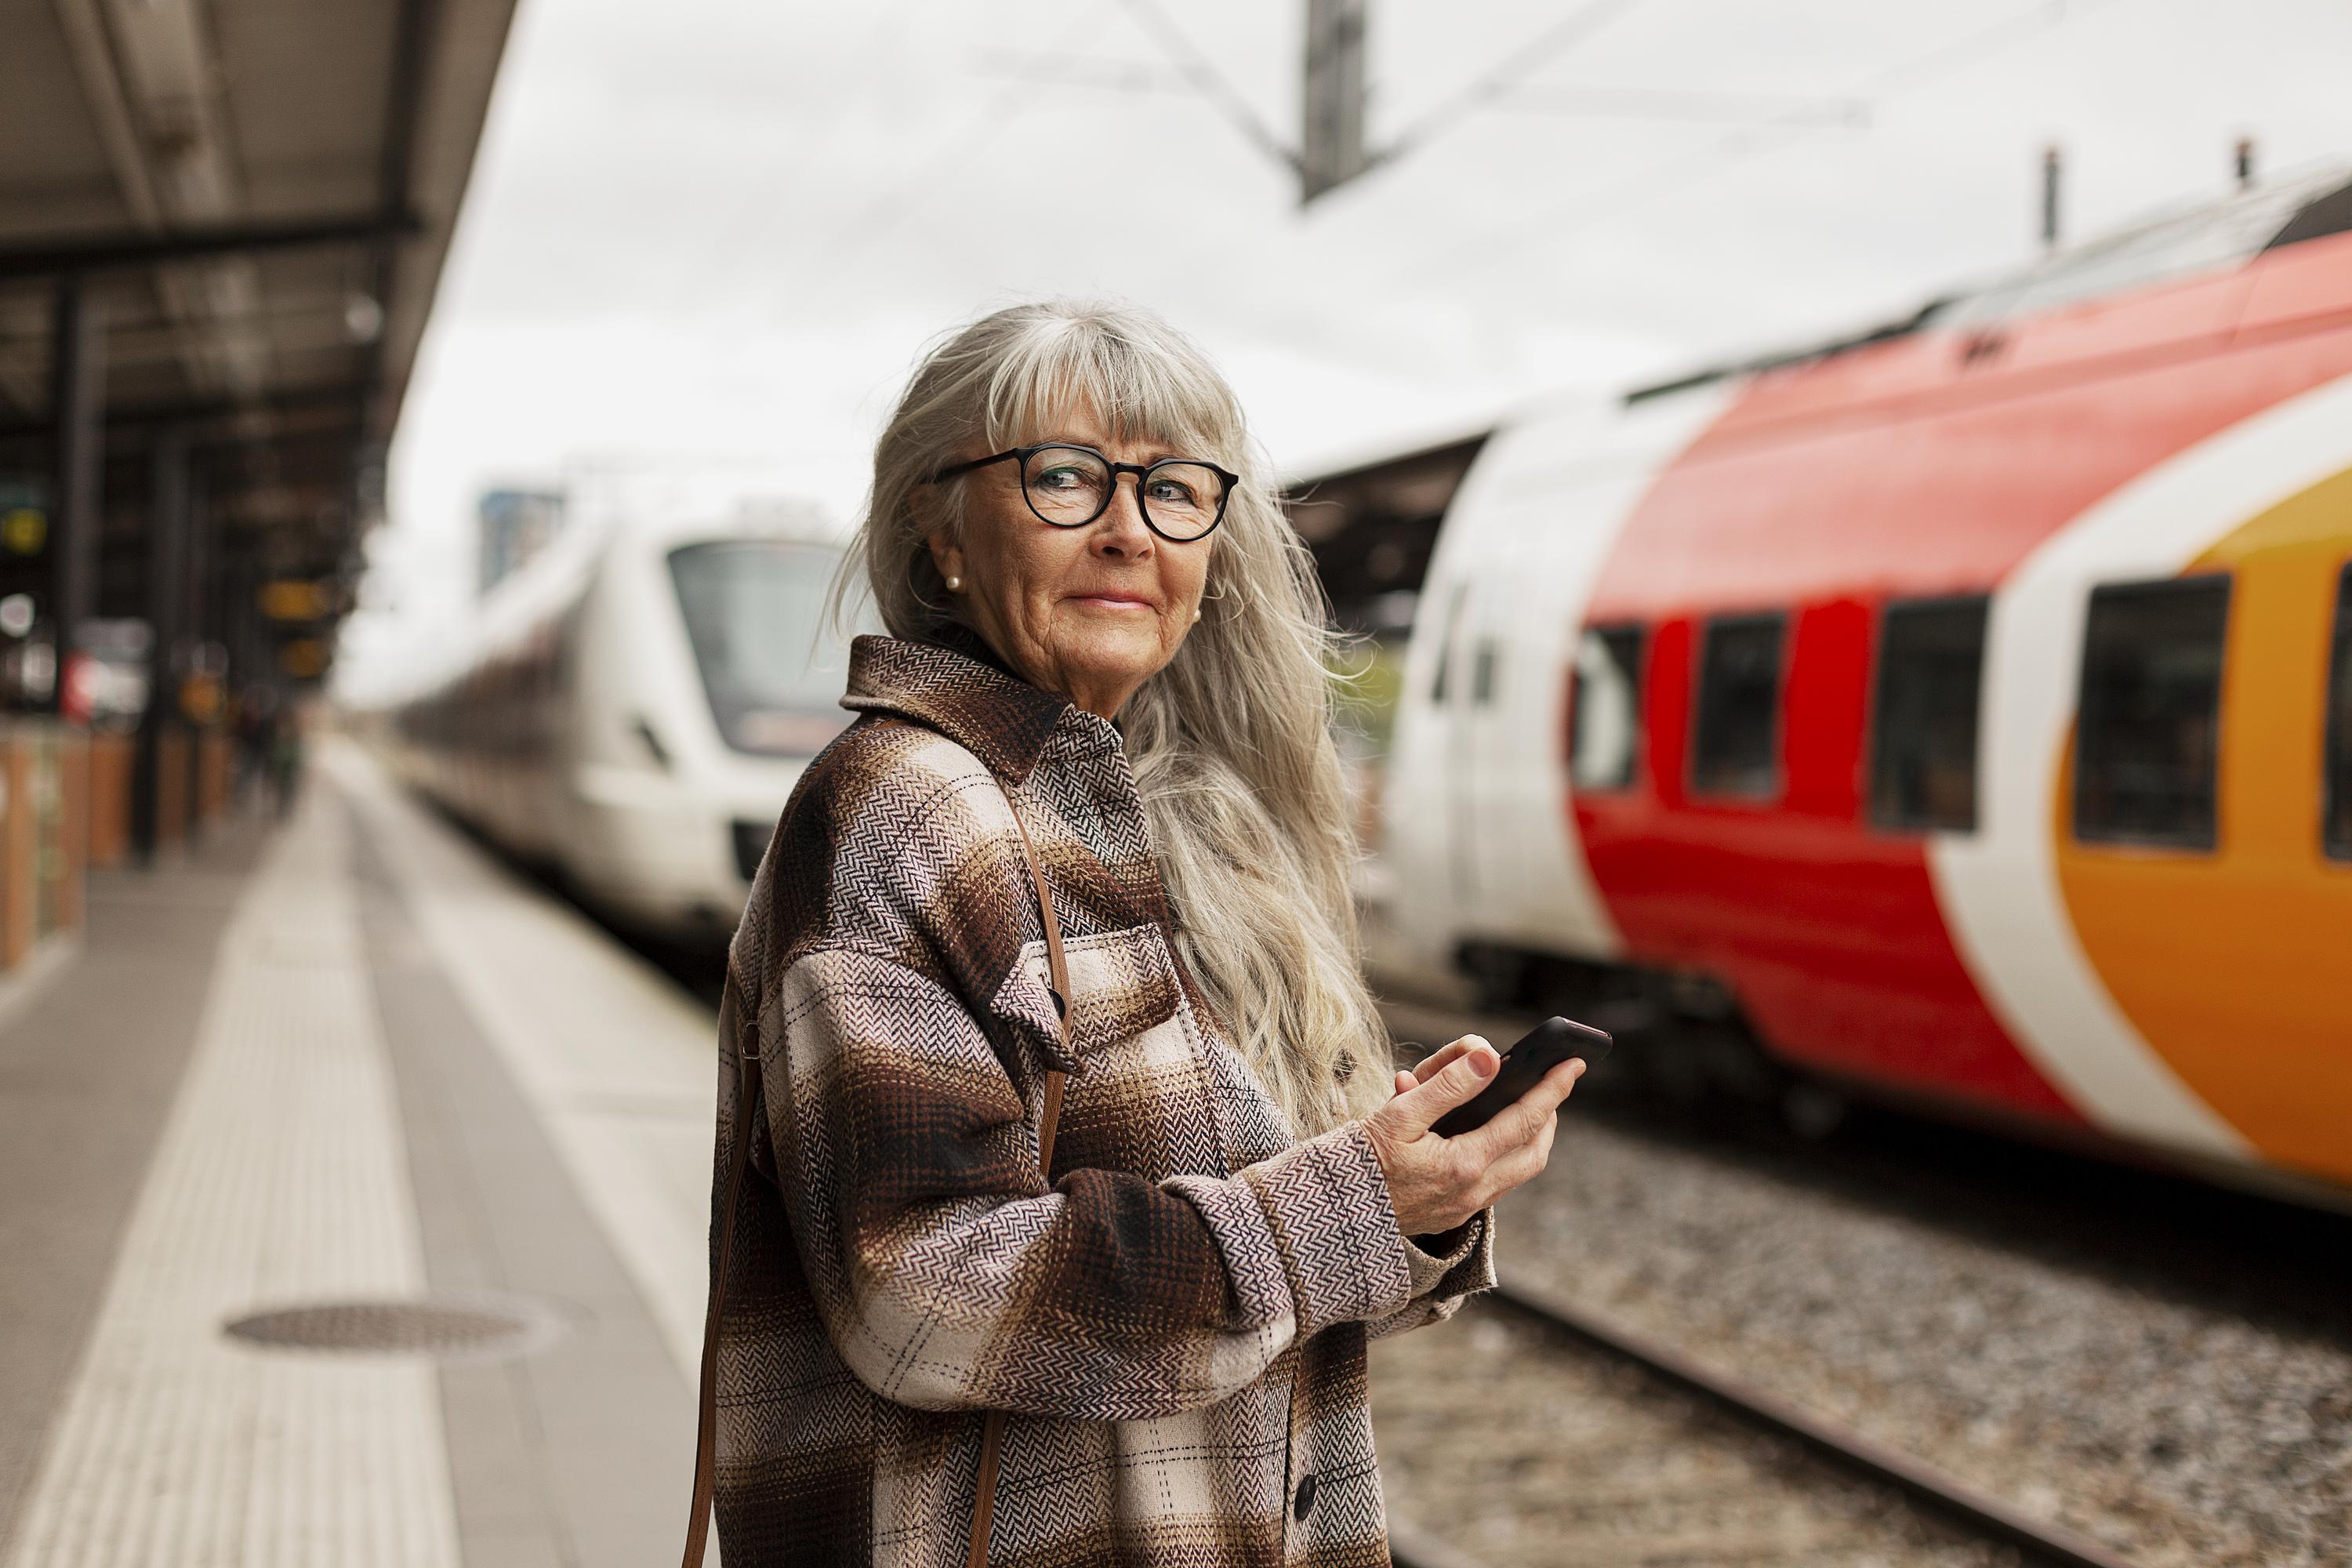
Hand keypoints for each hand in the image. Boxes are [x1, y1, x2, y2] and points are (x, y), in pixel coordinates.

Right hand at [1361, 1034, 1582, 1235]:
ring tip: (1526, 1110)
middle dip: (1550, 1118)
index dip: (1552, 1090)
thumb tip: (1489, 1058)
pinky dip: (1506, 1156)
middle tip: (1551, 1089)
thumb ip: (1447, 1085)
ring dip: (1530, 1140)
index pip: (1525, 1121)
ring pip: (1518, 1173)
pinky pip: (1496, 1185)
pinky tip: (1488, 1138)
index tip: (1573, 1065)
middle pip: (1534, 1154)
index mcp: (1463, 1164)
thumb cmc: (1357, 1161)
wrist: (1330, 1216)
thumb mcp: (1398, 1113)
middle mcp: (1471, 1192)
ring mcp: (1463, 1208)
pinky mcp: (1451, 1216)